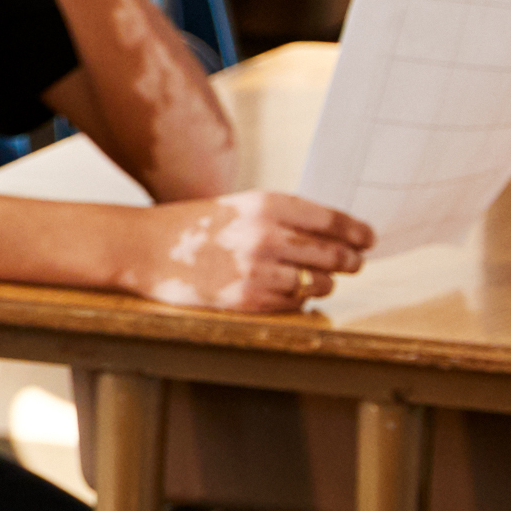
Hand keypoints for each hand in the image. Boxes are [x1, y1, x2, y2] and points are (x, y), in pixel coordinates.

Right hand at [99, 188, 372, 313]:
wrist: (143, 248)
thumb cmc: (194, 227)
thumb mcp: (241, 207)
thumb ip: (286, 218)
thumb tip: (340, 237)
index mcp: (267, 205)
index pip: (333, 221)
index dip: (358, 233)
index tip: (367, 240)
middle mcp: (266, 235)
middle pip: (336, 255)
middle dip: (350, 262)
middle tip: (353, 264)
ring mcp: (257, 269)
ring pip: (320, 284)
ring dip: (321, 284)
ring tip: (309, 279)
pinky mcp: (247, 298)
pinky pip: (294, 305)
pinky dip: (296, 301)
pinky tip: (280, 291)